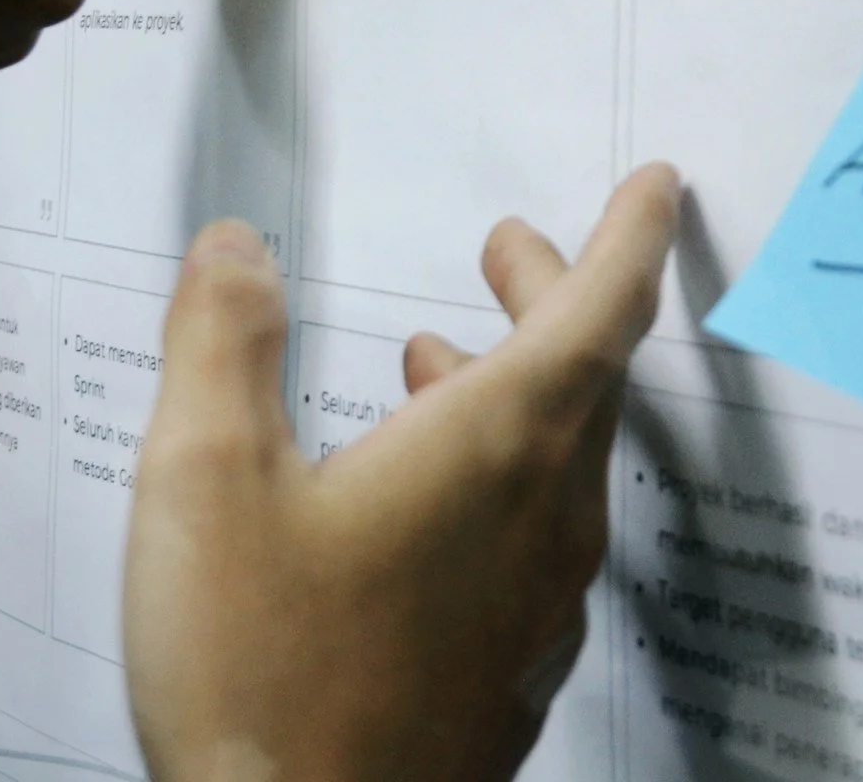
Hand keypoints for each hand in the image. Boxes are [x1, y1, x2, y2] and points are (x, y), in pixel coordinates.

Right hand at [124, 164, 681, 781]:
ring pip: (560, 464)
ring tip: (433, 360)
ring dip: (514, 390)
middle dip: (553, 296)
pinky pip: (535, 544)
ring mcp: (540, 608)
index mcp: (498, 447)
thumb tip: (237, 248)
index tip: (656, 185)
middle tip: (509, 249)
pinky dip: (497, 481)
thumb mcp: (206, 481)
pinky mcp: (511, 676)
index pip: (602, 307)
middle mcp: (546, 521)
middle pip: (586, 379)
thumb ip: (222, 342)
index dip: (630, 234)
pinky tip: (419, 504)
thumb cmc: (262, 677)